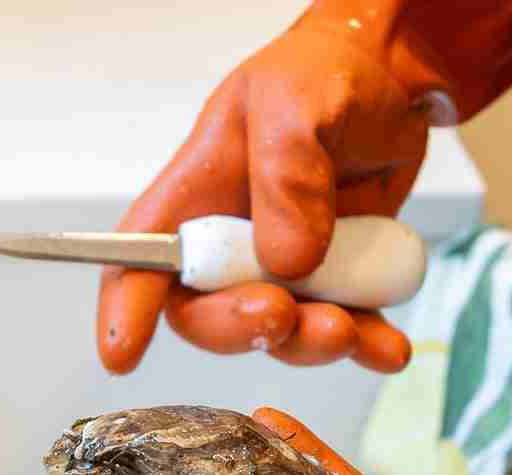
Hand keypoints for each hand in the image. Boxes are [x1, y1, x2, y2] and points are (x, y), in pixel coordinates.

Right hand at [97, 16, 434, 374]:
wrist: (387, 91)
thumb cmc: (321, 80)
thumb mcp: (296, 101)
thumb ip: (286, 172)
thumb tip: (287, 261)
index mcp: (194, 200)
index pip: (141, 260)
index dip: (125, 312)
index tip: (121, 356)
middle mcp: (230, 248)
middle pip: (207, 316)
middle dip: (241, 329)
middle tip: (282, 315)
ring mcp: (281, 274)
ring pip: (280, 335)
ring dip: (311, 343)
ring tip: (352, 328)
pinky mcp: (333, 287)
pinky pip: (346, 331)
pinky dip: (368, 345)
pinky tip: (390, 348)